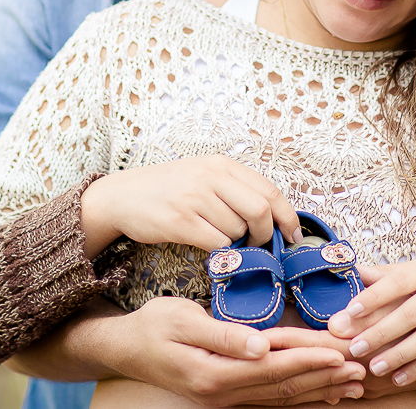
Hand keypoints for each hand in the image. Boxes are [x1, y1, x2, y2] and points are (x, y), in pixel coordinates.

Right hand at [80, 155, 303, 256]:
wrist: (122, 196)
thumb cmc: (169, 189)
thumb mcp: (204, 175)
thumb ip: (235, 189)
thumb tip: (274, 217)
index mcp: (221, 164)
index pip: (270, 190)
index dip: (287, 216)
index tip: (293, 235)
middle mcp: (210, 176)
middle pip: (261, 210)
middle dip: (266, 234)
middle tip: (259, 244)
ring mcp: (194, 197)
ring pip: (238, 230)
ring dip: (236, 242)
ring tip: (219, 237)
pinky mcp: (180, 221)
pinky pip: (217, 243)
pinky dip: (220, 251)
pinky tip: (207, 245)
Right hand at [114, 297, 365, 405]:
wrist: (124, 348)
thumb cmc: (152, 326)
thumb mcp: (182, 320)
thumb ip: (223, 334)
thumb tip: (260, 345)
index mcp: (215, 372)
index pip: (274, 365)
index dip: (309, 357)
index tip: (340, 350)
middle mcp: (224, 391)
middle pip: (285, 385)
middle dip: (324, 376)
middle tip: (360, 368)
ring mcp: (225, 397)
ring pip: (282, 396)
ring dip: (319, 389)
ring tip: (353, 384)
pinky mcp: (227, 393)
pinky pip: (271, 397)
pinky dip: (300, 395)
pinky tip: (322, 393)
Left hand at [325, 255, 415, 388]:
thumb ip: (390, 273)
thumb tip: (354, 272)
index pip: (399, 280)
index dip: (375, 296)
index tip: (350, 311)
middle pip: (411, 312)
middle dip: (380, 332)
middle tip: (353, 347)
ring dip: (399, 354)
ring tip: (374, 367)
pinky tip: (399, 377)